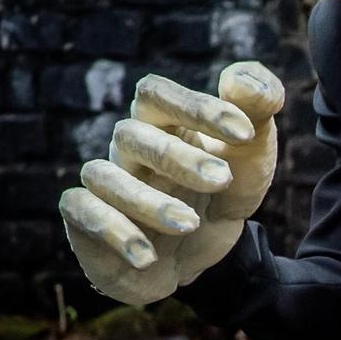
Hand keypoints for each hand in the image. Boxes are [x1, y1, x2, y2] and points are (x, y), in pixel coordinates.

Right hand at [58, 61, 283, 305]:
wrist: (200, 259)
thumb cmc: (218, 198)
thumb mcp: (249, 160)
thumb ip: (256, 116)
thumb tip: (251, 79)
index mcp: (162, 125)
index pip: (159, 95)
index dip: (198, 107)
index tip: (245, 132)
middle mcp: (128, 149)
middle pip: (133, 134)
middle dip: (179, 157)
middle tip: (223, 180)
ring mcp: (106, 183)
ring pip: (106, 177)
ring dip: (149, 201)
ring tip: (191, 223)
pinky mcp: (88, 220)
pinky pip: (84, 212)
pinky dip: (114, 232)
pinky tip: (146, 256)